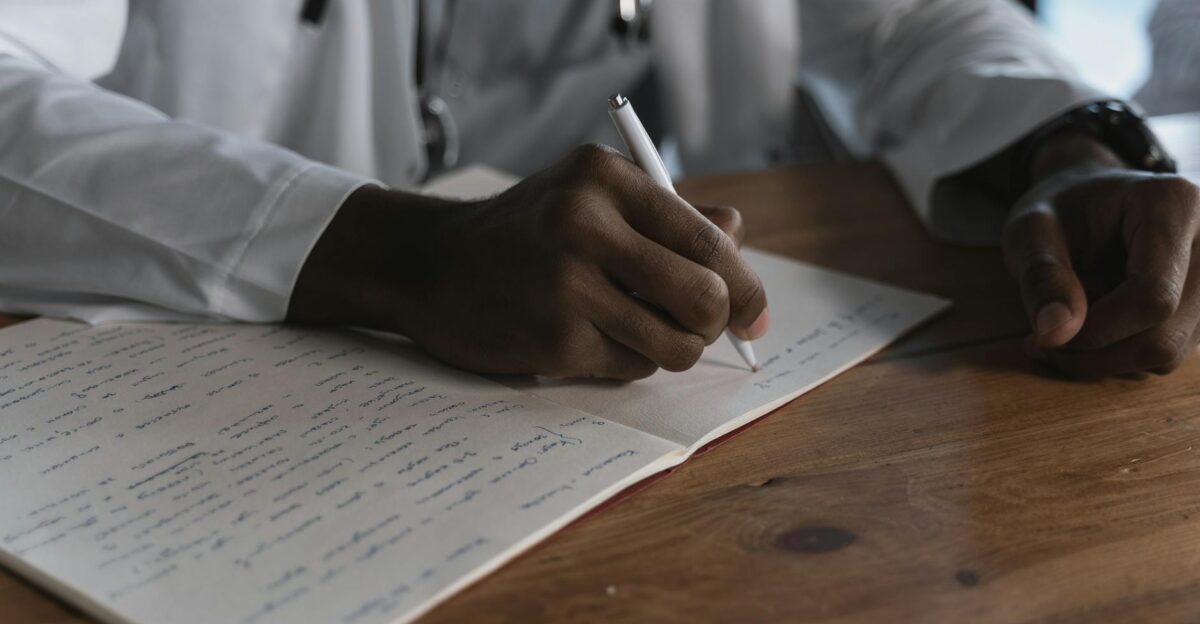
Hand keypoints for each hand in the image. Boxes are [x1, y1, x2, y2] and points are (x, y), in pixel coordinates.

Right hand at [289, 144, 769, 379]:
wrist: (427, 264)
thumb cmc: (523, 232)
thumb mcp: (589, 199)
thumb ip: (667, 216)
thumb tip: (739, 241)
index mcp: (605, 179)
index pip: (710, 241)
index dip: (744, 286)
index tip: (752, 315)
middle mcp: (586, 224)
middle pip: (705, 295)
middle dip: (714, 324)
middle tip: (698, 330)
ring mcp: (566, 284)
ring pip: (675, 343)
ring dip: (671, 350)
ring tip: (637, 332)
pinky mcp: (551, 338)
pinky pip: (630, 366)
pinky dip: (625, 361)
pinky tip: (588, 339)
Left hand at [1003, 164, 1199, 377]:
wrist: (1085, 204)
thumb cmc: (1059, 212)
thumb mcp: (1031, 229)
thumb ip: (1041, 275)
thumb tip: (1055, 334)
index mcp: (1175, 205)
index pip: (1151, 295)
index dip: (1096, 331)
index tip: (1045, 338)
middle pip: (1163, 335)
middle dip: (1095, 354)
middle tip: (1041, 344)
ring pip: (1167, 353)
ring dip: (1104, 360)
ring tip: (1062, 331)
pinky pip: (1165, 355)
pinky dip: (1120, 357)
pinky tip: (1091, 331)